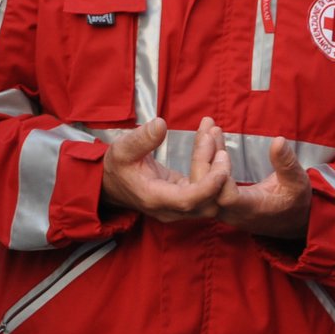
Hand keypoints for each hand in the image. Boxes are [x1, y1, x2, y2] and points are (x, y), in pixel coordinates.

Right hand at [99, 117, 227, 220]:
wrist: (112, 183)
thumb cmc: (117, 167)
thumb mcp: (122, 149)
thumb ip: (141, 138)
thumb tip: (160, 124)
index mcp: (154, 198)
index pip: (189, 200)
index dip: (209, 184)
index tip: (221, 160)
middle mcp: (171, 209)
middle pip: (207, 200)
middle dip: (217, 168)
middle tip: (213, 133)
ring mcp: (180, 207)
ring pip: (213, 195)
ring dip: (218, 165)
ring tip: (213, 132)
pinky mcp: (187, 199)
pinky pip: (209, 188)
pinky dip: (213, 165)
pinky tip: (210, 140)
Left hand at [200, 123, 312, 239]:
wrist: (290, 220)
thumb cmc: (295, 201)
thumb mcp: (298, 182)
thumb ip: (287, 163)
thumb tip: (278, 141)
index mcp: (251, 209)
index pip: (226, 197)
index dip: (220, 176)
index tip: (223, 152)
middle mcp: (231, 212)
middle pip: (205, 189)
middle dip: (203, 156)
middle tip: (208, 129)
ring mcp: (221, 208)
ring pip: (200, 184)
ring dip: (201, 152)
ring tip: (206, 126)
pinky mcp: (217, 201)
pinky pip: (203, 180)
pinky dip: (204, 156)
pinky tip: (208, 136)